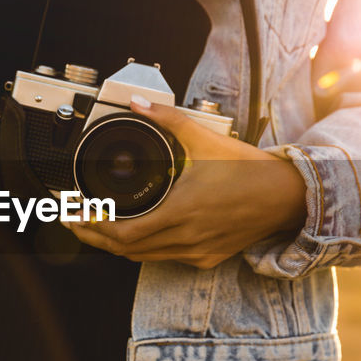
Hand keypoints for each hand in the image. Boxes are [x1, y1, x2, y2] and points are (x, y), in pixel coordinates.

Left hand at [69, 95, 306, 268]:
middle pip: (125, 250)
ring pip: (144, 257)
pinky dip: (146, 248)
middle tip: (76, 221)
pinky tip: (139, 232)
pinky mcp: (207, 257)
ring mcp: (197, 251)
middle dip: (95, 237)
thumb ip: (167, 119)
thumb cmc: (250, 171)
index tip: (74, 215)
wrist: (287, 197)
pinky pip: (166, 258)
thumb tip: (137, 103)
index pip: (122, 234)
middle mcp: (187, 237)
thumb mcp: (204, 139)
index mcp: (182, 210)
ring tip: (99, 226)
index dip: (92, 228)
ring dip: (118, 245)